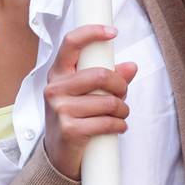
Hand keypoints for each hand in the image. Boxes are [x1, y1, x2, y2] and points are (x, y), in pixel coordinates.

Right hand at [42, 24, 137, 179]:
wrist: (58, 153)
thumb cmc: (74, 117)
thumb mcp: (87, 94)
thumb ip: (108, 78)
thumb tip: (130, 66)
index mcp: (58, 74)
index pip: (70, 44)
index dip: (92, 33)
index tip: (112, 32)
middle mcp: (54, 89)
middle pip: (100, 75)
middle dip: (121, 86)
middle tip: (122, 94)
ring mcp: (60, 109)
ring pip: (109, 102)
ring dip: (123, 110)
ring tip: (119, 115)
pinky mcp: (70, 129)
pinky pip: (108, 123)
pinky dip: (119, 126)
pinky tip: (116, 128)